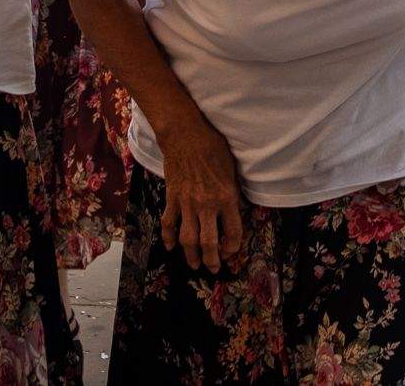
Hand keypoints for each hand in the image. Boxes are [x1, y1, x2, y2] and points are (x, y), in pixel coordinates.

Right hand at [158, 113, 245, 271]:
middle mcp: (207, 205)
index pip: (233, 232)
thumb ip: (233, 192)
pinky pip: (169, 223)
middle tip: (213, 269)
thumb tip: (236, 209)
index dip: (233, 246)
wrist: (186, 135)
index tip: (231, 251)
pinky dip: (168, 238)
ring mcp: (187, 204)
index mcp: (227, 197)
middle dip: (212, 260)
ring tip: (194, 264)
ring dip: (191, 255)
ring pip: (188, 239)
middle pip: (209, 242)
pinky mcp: (172, 199)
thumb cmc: (214, 148)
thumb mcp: (232, 170)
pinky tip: (170, 247)